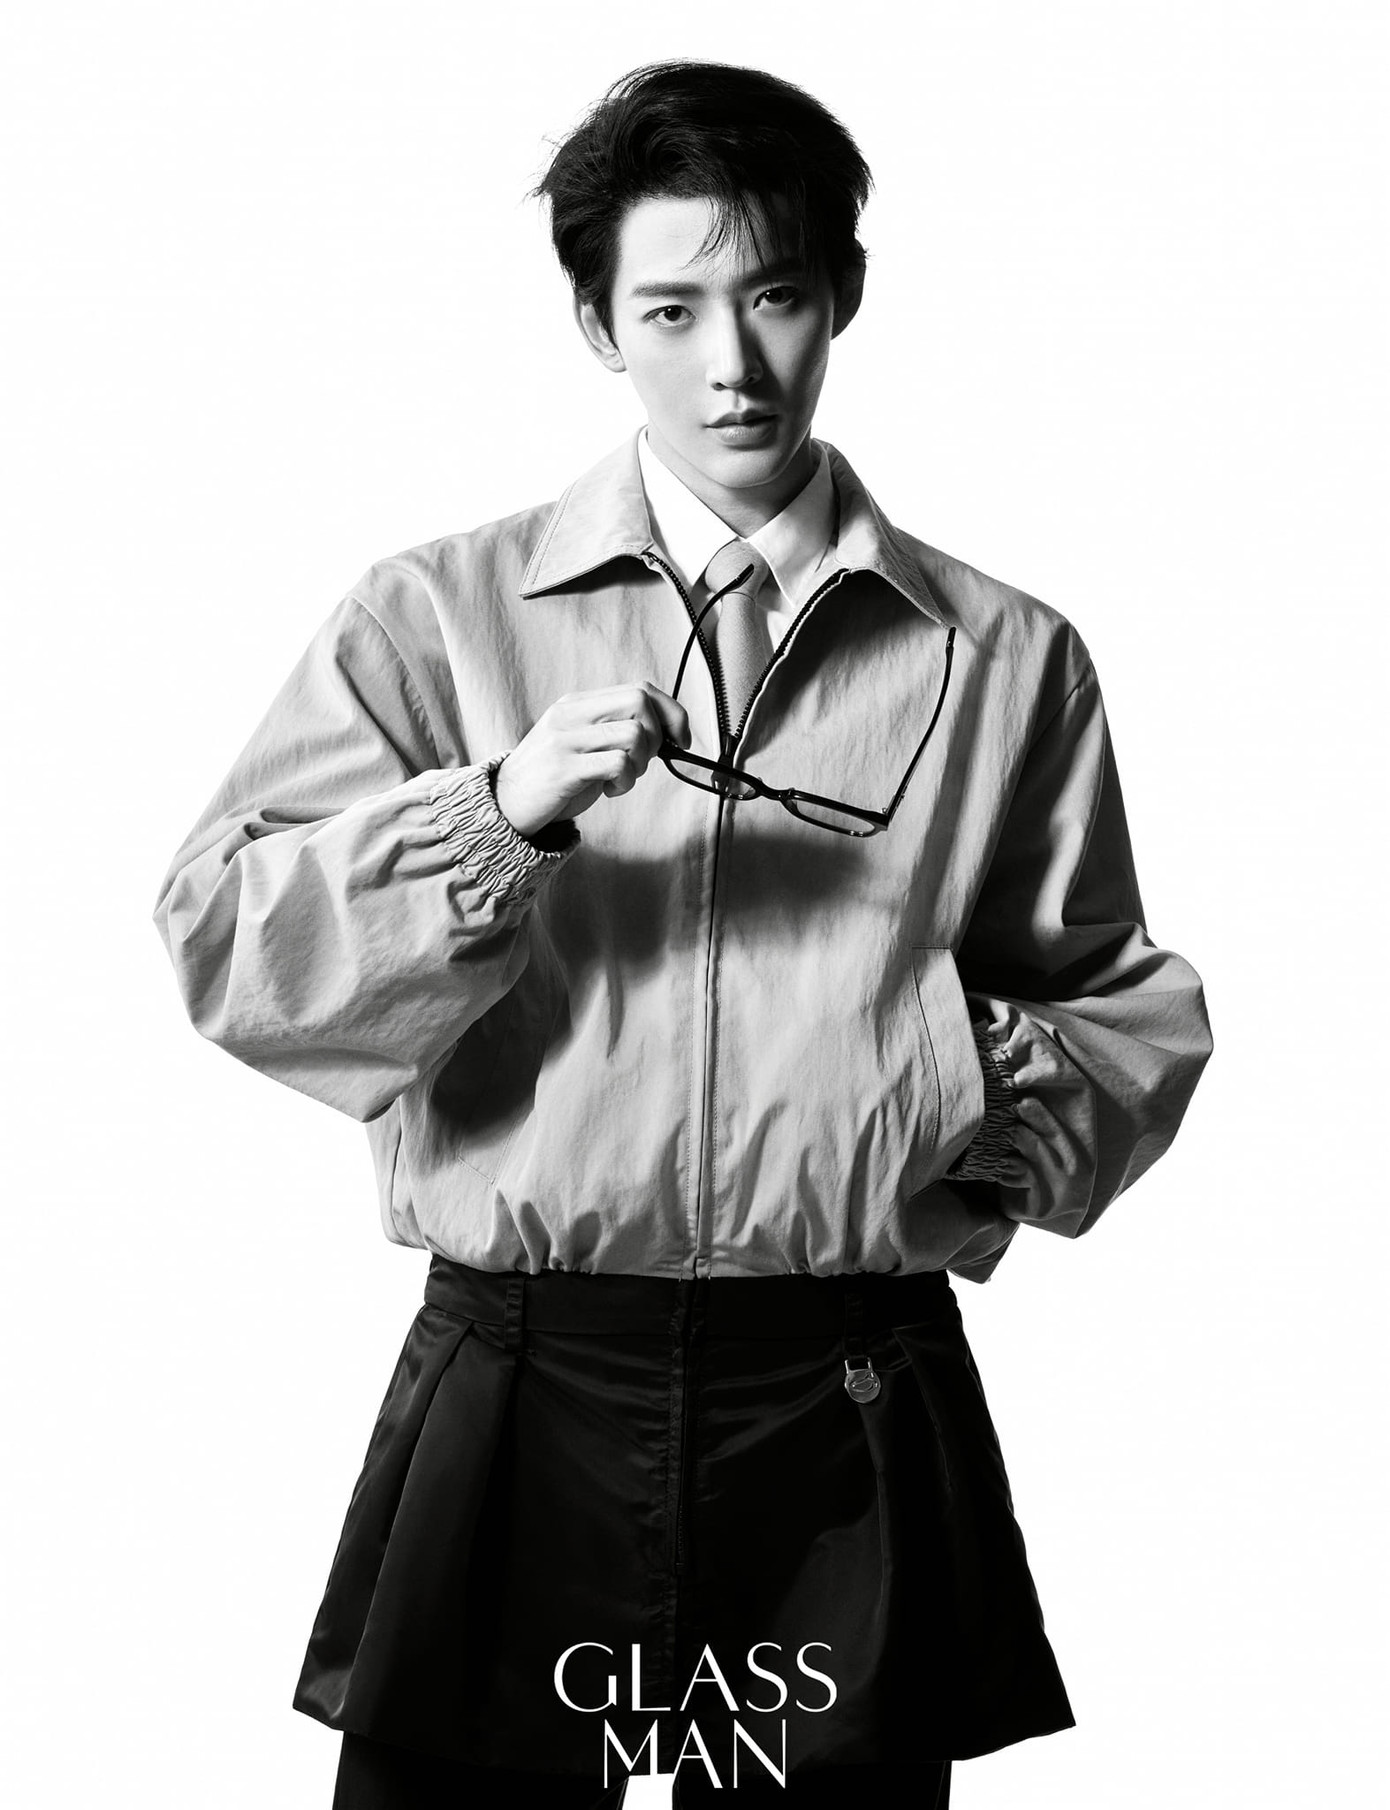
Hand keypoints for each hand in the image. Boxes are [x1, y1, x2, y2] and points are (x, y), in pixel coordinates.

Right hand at [493, 682, 691, 838]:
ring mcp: (565, 739)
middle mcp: (570, 714)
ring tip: (621, 780)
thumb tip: (668, 736)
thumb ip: (615, 733)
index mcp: (577, 704)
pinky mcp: (563, 768)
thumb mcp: (583, 745)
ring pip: (634, 734)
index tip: (680, 739)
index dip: (671, 712)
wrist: (505, 805)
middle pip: (639, 701)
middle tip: (643, 762)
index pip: (639, 688)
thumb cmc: (553, 779)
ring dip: (640, 764)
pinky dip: (626, 781)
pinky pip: (618, 764)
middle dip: (657, 735)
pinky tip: (610, 790)